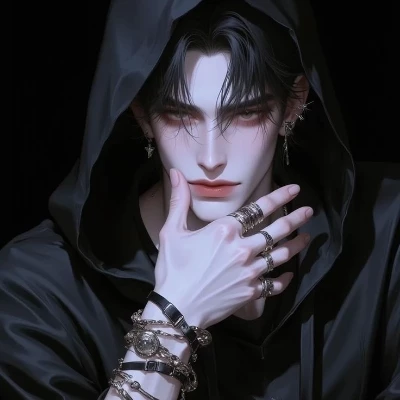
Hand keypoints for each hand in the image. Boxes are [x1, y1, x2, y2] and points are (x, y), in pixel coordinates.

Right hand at [153, 168, 311, 328]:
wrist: (176, 309)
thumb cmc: (172, 269)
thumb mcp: (172, 231)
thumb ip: (179, 200)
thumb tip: (176, 173)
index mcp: (225, 230)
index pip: (257, 208)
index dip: (279, 197)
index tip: (294, 190)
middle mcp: (243, 248)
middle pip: (277, 230)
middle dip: (296, 218)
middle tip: (309, 211)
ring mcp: (250, 271)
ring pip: (282, 255)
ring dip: (297, 244)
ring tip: (308, 237)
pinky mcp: (251, 291)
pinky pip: (275, 284)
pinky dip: (284, 280)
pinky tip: (290, 274)